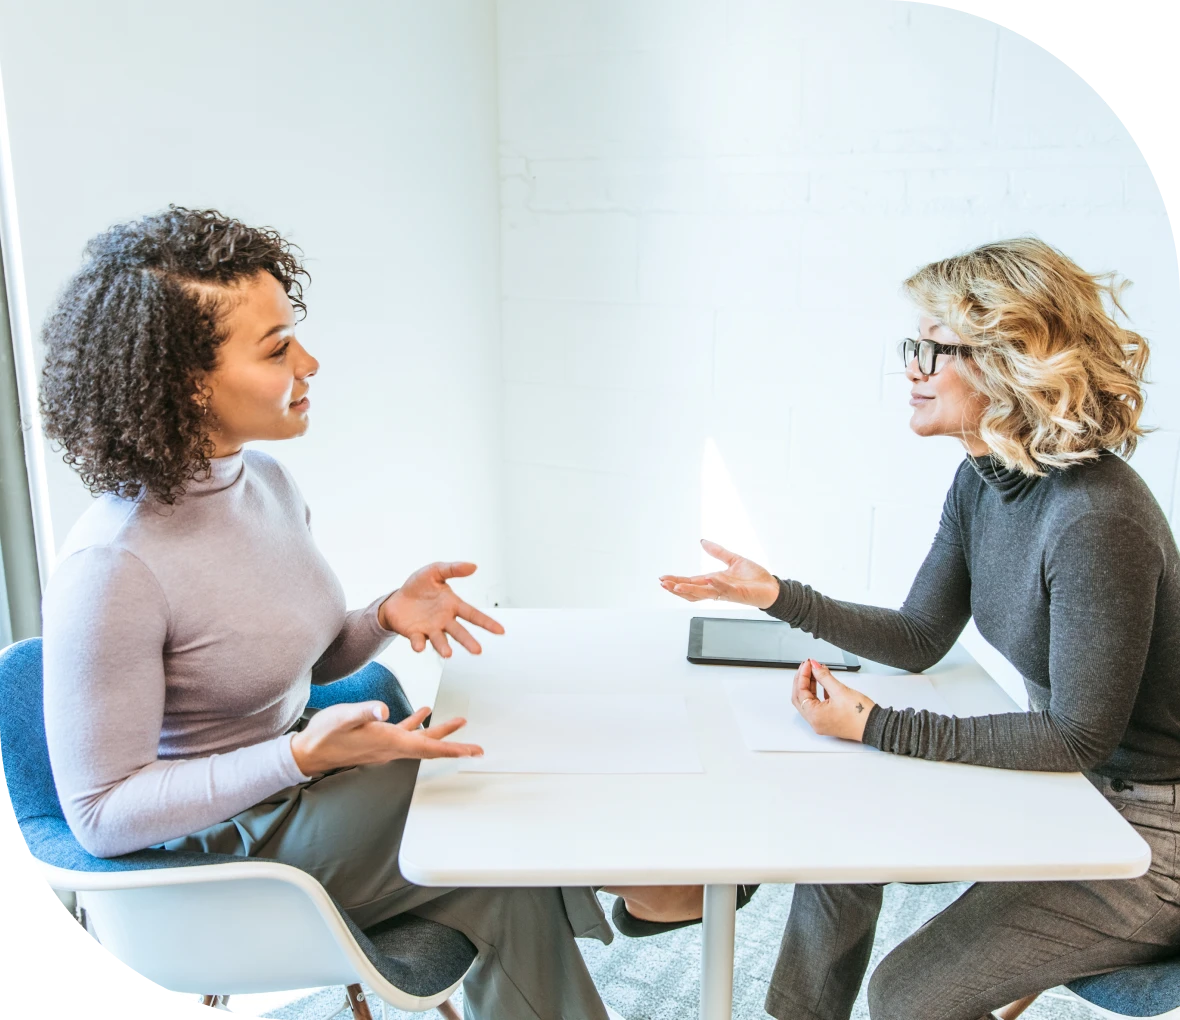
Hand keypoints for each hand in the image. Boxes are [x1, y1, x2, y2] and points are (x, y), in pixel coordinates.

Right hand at [290, 702, 482, 773]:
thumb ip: (364, 711)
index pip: (428, 748)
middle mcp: (392, 747)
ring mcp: (385, 745)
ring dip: (440, 732)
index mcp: (389, 741)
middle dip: (455, 745)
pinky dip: (417, 724)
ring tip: (459, 722)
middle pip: (430, 747)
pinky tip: (422, 712)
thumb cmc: (325, 734)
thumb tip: (383, 708)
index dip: (453, 749)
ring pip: (420, 740)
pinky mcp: (378, 740)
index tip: (473, 751)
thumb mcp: (343, 717)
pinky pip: (405, 733)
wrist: (308, 751)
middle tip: (476, 747)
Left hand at [378, 561, 504, 657]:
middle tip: (477, 650)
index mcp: (452, 605)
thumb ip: (453, 569)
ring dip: (444, 647)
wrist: (396, 599)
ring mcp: (430, 629)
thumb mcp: (435, 571)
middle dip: (468, 641)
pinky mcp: (415, 634)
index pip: (473, 614)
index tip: (500, 630)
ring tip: (448, 653)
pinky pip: (418, 640)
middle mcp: (444, 620)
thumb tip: (473, 566)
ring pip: (440, 640)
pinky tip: (419, 646)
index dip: (487, 622)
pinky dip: (419, 644)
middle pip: (459, 632)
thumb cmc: (418, 586)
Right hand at [659, 539, 779, 608]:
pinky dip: (716, 584)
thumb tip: (703, 542)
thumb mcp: (733, 560)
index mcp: (714, 581)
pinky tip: (708, 578)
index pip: (691, 581)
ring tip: (676, 585)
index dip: (676, 580)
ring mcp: (726, 592)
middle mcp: (717, 588)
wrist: (772, 587)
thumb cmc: (755, 578)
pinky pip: (725, 590)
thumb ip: (718, 552)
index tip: (663, 578)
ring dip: (689, 590)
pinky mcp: (738, 594)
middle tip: (663, 584)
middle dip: (676, 587)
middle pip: (692, 590)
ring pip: (703, 593)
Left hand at [791, 659, 874, 741]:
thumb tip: (814, 666)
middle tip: (807, 667)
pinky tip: (823, 683)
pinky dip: (817, 693)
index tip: (808, 664)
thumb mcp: (840, 690)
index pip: (800, 692)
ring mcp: (822, 723)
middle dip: (803, 680)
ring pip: (809, 701)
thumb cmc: (861, 714)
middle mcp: (815, 722)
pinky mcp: (829, 721)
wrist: (876, 726)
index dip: (803, 675)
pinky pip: (818, 705)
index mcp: (814, 716)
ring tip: (815, 672)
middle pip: (801, 697)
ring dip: (810, 686)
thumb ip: (824, 676)